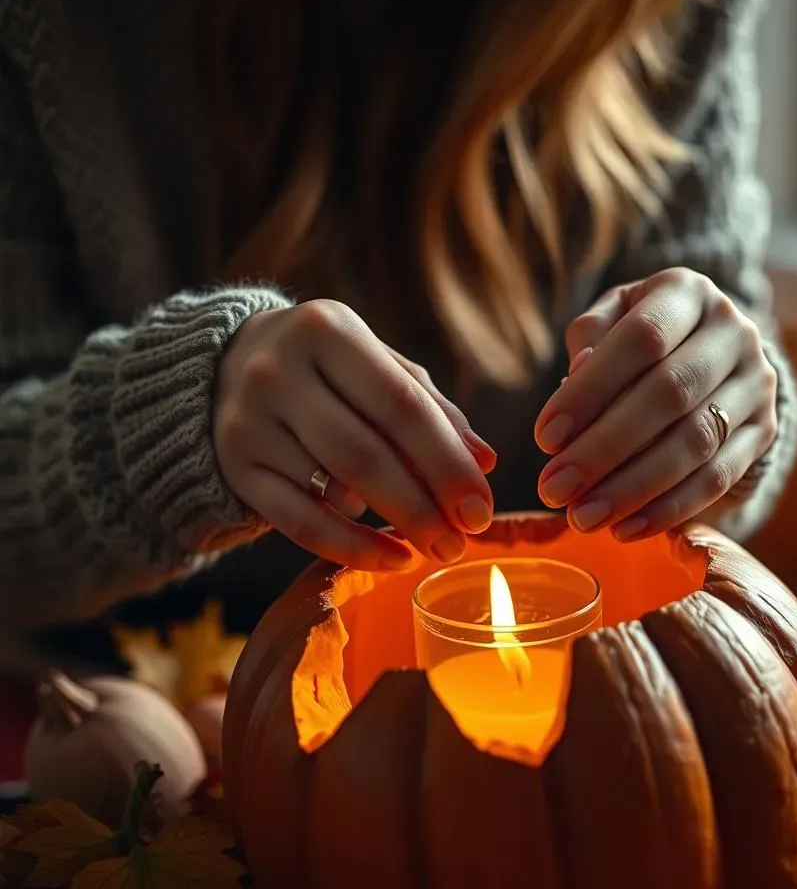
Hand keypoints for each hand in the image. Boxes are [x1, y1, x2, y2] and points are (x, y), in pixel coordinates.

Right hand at [214, 299, 495, 569]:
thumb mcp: (375, 366)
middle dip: (424, 505)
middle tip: (463, 540)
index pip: (401, 406)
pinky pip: (297, 522)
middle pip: (366, 454)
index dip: (447, 463)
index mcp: (326, 330)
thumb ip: (431, 407)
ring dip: (394, 526)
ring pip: (332, 489)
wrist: (221, 367)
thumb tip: (484, 461)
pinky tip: (393, 558)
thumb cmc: (325, 367)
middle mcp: (278, 371)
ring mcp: (248, 422)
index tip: (481, 508)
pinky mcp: (234, 468)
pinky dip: (350, 548)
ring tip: (436, 546)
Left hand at [534, 268, 776, 539]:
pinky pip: (719, 478)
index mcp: (688, 292)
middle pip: (669, 394)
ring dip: (633, 487)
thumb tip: (577, 374)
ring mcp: (757, 383)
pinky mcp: (765, 431)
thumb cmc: (641, 339)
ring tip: (583, 517)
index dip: (591, 390)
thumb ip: (591, 339)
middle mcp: (733, 331)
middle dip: (604, 449)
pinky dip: (669, 508)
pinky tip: (625, 528)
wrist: (712, 353)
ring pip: (695, 442)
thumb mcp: (611, 320)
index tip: (544, 439)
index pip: (642, 338)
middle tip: (554, 490)